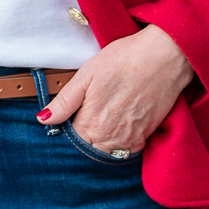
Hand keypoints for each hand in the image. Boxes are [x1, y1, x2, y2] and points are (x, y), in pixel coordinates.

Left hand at [39, 23, 192, 152]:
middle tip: (88, 116)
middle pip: (89, 149)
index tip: (71, 119)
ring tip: (104, 118)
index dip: (67, 131)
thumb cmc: (124, 59)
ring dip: (101, 142)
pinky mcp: (146, 135)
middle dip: (84, 139)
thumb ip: (64, 102)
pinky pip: (127, 150)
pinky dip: (120, 143)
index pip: (71, 142)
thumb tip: (43, 120)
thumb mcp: (86, 75)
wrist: (165, 56)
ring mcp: (129, 138)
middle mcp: (109, 137)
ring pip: (107, 152)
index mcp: (90, 123)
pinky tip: (119, 123)